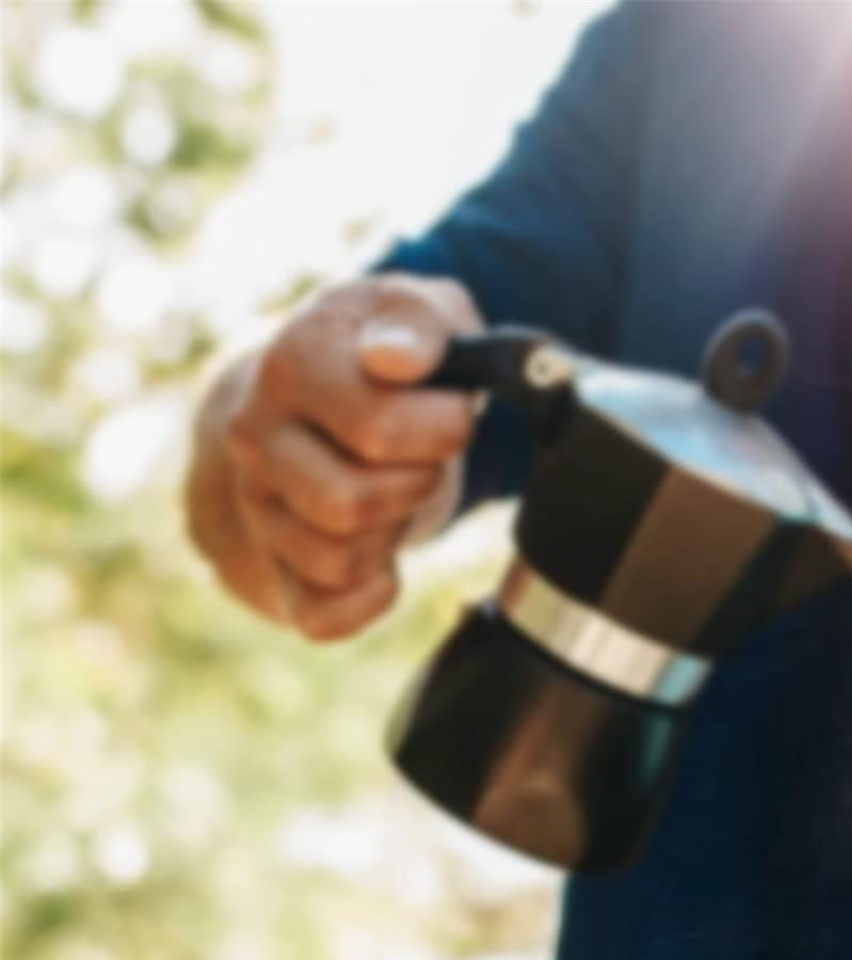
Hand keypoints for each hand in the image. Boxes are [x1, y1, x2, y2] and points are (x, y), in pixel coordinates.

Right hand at [201, 272, 481, 640]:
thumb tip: (397, 359)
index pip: (376, 428)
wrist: (328, 390)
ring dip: (393, 534)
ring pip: (338, 561)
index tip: (450, 407)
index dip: (444, 427)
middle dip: (416, 484)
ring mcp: (260, 508)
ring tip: (397, 493)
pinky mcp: (278, 568)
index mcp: (293, 367)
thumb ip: (418, 322)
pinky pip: (322, 617)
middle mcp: (257, 439)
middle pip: (351, 504)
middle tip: (423, 457)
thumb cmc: (384, 350)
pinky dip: (371, 598)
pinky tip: (387, 559)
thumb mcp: (416, 308)